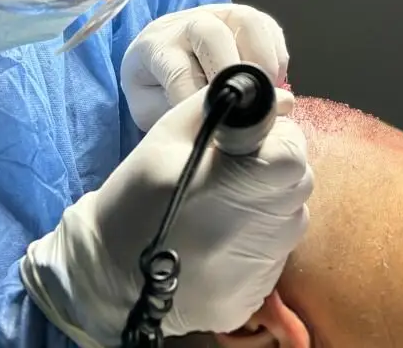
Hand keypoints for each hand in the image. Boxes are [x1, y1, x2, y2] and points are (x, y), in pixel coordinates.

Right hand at [21, 85, 312, 343]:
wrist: (104, 273)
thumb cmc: (138, 193)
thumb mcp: (169, 134)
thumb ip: (228, 106)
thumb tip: (284, 100)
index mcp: (228, 186)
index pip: (292, 155)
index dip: (280, 141)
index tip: (256, 143)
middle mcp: (250, 234)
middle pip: (298, 186)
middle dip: (277, 170)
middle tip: (240, 172)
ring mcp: (254, 274)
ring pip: (292, 221)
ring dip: (272, 206)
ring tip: (229, 207)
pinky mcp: (249, 301)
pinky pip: (275, 258)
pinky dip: (259, 243)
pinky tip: (224, 240)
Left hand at [122, 4, 288, 130]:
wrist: (157, 56)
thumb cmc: (155, 86)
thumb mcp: (149, 107)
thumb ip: (178, 114)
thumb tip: (219, 121)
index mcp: (157, 45)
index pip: (179, 70)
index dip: (198, 100)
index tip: (211, 125)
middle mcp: (189, 22)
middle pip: (213, 35)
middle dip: (232, 72)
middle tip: (244, 107)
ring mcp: (219, 14)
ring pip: (246, 21)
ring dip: (262, 59)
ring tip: (268, 93)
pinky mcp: (245, 17)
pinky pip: (267, 27)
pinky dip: (276, 55)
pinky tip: (275, 82)